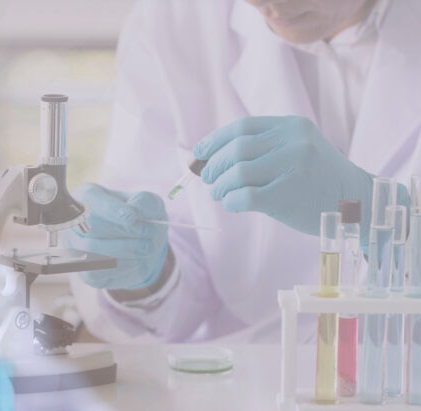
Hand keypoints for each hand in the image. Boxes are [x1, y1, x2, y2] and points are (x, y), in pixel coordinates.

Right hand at [65, 184, 168, 289]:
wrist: (143, 246)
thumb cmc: (141, 219)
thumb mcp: (149, 204)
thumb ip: (144, 201)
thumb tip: (134, 209)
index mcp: (88, 197)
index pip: (90, 199)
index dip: (110, 209)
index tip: (131, 217)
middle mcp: (75, 222)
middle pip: (92, 227)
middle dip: (124, 231)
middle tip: (149, 231)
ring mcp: (76, 248)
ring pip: (93, 250)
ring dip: (126, 249)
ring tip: (148, 246)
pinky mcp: (85, 271)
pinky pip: (98, 270)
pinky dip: (123, 265)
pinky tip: (136, 259)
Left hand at [194, 116, 379, 235]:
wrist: (360, 203)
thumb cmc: (319, 179)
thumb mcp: (299, 148)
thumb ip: (264, 147)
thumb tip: (210, 157)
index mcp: (292, 126)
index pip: (241, 127)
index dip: (215, 140)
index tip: (199, 152)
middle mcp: (292, 142)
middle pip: (235, 150)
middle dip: (215, 166)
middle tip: (209, 180)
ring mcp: (291, 167)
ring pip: (237, 173)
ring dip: (221, 186)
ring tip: (220, 194)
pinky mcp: (288, 195)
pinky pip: (244, 197)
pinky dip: (232, 202)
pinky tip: (233, 205)